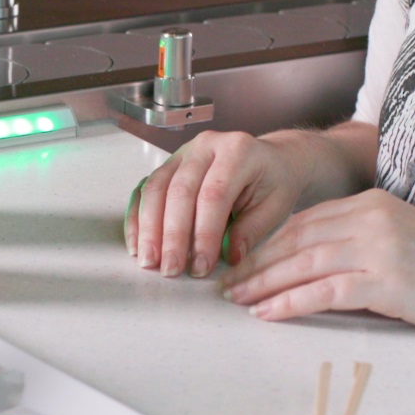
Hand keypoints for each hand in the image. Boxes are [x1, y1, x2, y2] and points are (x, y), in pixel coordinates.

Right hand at [126, 131, 307, 277]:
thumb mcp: (276, 207)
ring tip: (149, 261)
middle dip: (171, 235)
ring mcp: (183, 153)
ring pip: (155, 188)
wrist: (273, 160)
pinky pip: (145, 189)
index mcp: (238, 151)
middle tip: (169, 269)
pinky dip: (138, 217)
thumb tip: (228, 256)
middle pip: (179, 191)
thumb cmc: (275, 182)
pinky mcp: (169, 165)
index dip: (203, 234)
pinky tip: (137, 243)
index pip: (213, 196)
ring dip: (148, 228)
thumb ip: (252, 230)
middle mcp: (206, 146)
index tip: (200, 265)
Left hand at [218, 189, 414, 333]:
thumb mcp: (402, 244)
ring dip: (263, 283)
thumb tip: (313, 271)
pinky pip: (324, 290)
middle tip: (224, 286)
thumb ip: (361, 247)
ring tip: (236, 302)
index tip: (239, 264)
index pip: (304, 222)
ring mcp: (380, 246)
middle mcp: (371, 217)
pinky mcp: (388, 278)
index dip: (266, 245)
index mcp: (372, 204)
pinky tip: (267, 314)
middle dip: (254, 263)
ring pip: (303, 262)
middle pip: (295, 239)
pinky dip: (289, 302)